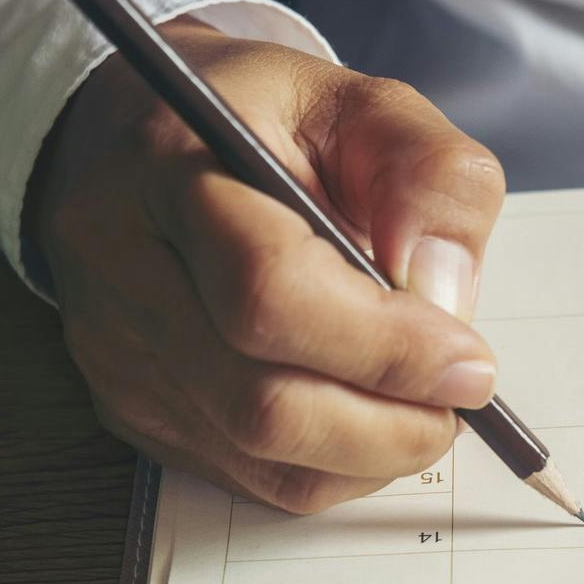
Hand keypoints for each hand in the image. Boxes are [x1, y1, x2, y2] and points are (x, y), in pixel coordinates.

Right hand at [28, 22, 504, 511]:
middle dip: (390, 422)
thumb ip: (431, 178)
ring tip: (424, 405)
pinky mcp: (128, 407)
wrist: (153, 147)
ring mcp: (113, 349)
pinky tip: (368, 419)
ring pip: (259, 455)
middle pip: (260, 402)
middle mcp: (120, 267)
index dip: (386, 348)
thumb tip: (444, 294)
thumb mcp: (369, 107)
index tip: (470, 362)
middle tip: (461, 399)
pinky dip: (335, 465)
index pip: (270, 291)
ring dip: (372, 451)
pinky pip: (249, 477)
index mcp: (169, 167)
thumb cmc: (270, 126)